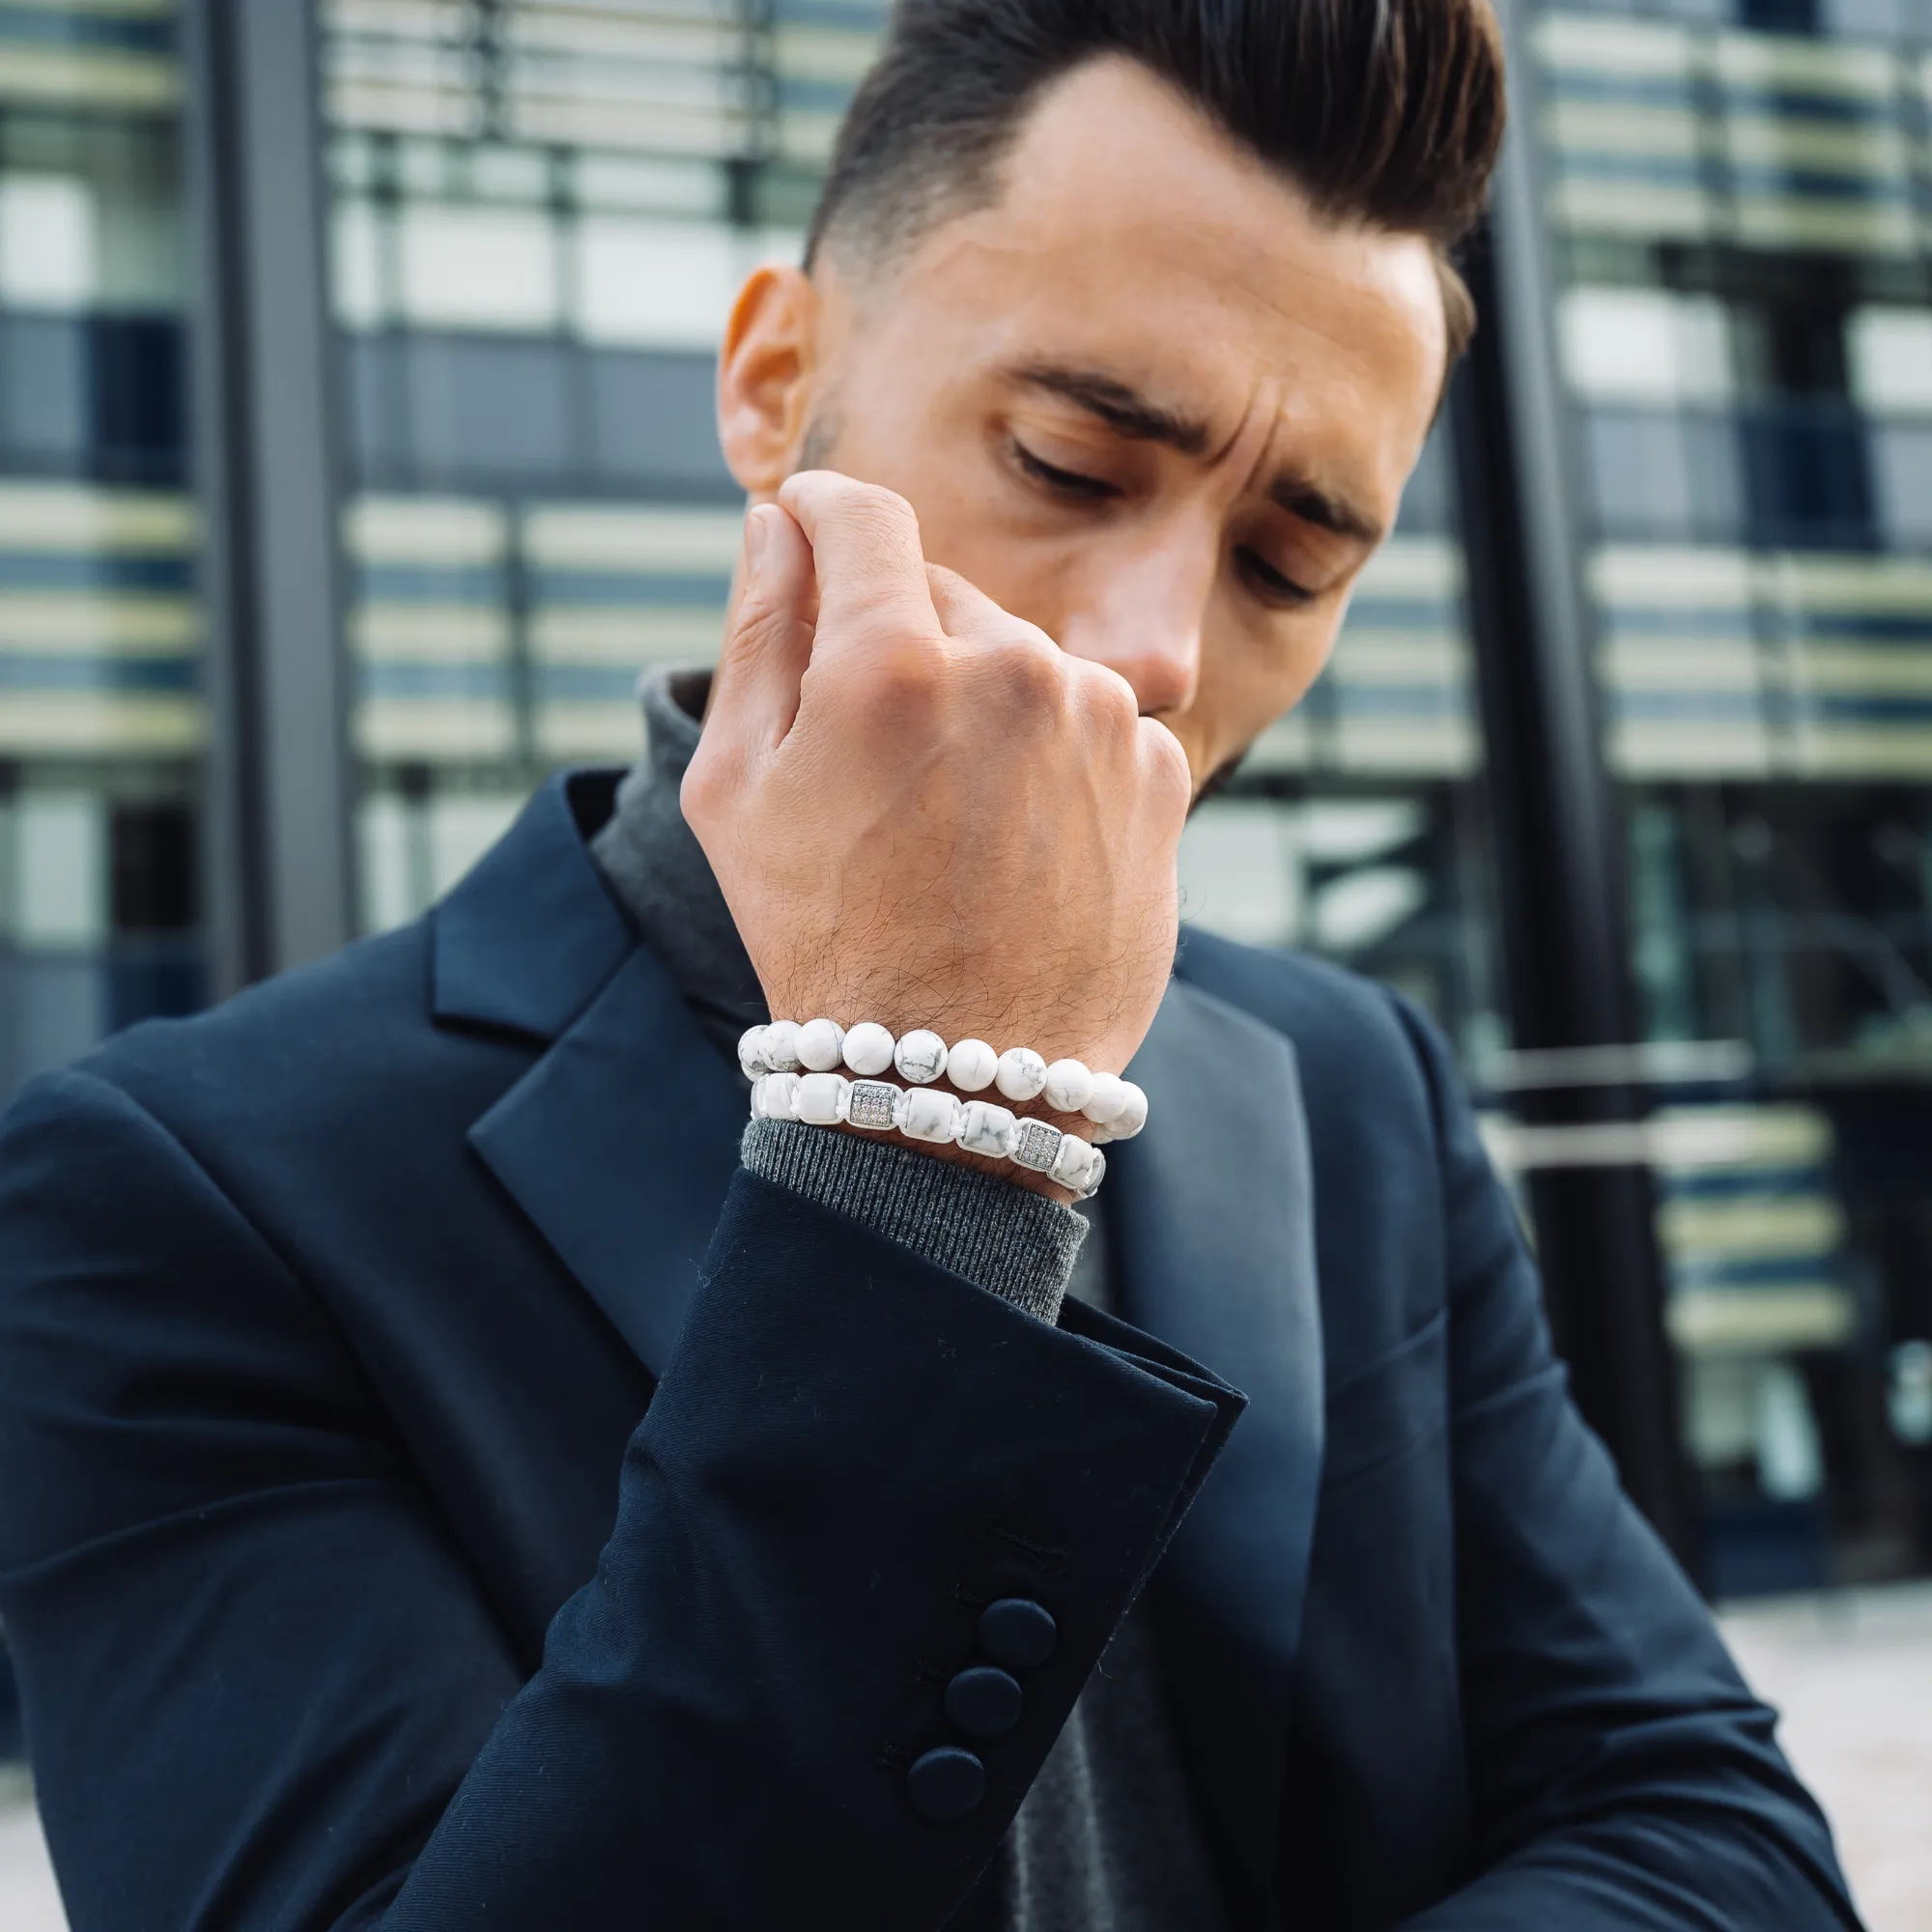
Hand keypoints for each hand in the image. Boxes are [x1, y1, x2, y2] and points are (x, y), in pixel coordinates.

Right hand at [682, 473, 1188, 1163]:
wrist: (963, 1078)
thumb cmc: (827, 940)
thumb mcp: (738, 793)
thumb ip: (757, 634)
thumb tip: (780, 523)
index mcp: (893, 662)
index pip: (861, 514)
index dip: (823, 516)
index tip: (810, 534)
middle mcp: (1013, 665)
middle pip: (940, 592)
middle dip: (898, 642)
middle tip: (872, 758)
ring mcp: (1099, 718)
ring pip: (1019, 658)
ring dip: (981, 702)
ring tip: (949, 821)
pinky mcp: (1158, 770)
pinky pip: (1085, 719)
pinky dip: (1049, 755)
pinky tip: (1015, 841)